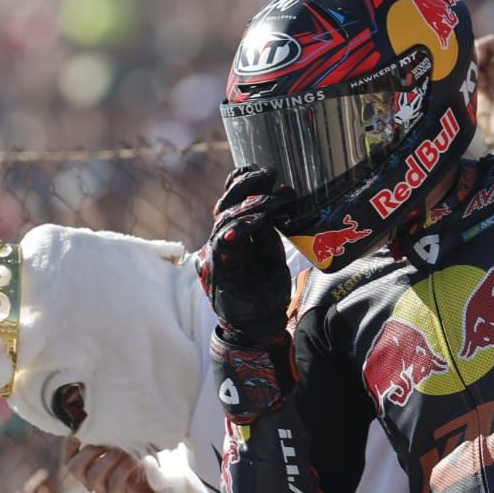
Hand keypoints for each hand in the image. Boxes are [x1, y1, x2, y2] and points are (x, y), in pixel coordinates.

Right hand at [64, 439, 156, 492]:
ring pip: (94, 475)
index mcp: (89, 472)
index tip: (78, 435)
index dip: (69, 447)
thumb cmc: (138, 473)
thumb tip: (121, 419)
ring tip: (125, 451)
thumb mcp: (125, 455)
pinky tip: (135, 461)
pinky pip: (115, 483)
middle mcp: (91, 484)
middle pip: (75, 467)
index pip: (70, 460)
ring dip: (110, 458)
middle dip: (91, 450)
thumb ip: (117, 442)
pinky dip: (124, 468)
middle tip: (109, 442)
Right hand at [195, 167, 293, 339]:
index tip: (261, 167)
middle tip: (268, 173)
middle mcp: (223, 241)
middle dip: (246, 185)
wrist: (260, 325)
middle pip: (226, 204)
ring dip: (249, 205)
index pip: (233, 201)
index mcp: (236, 235)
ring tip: (271, 198)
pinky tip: (256, 220)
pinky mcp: (218, 269)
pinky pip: (225, 242)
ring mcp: (218, 254)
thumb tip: (275, 202)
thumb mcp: (273, 256)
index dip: (242, 181)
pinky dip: (240, 228)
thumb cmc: (267, 292)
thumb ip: (268, 233)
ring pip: (225, 219)